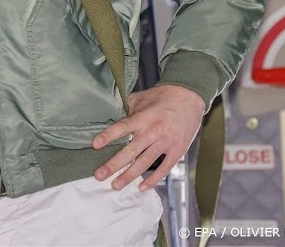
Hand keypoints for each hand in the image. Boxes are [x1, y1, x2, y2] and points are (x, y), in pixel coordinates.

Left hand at [91, 84, 205, 190]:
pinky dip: (153, 179)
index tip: (95, 145)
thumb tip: (108, 114)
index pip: (122, 127)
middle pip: (131, 151)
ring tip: (115, 185)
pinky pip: (165, 168)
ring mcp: (166, 142)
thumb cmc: (162, 97)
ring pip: (145, 163)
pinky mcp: (178, 150)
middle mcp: (153, 131)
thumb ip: (126, 108)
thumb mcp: (141, 98)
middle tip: (99, 175)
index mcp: (143, 117)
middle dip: (114, 165)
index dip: (108, 136)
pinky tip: (141, 187)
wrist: (189, 97)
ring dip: (129, 175)